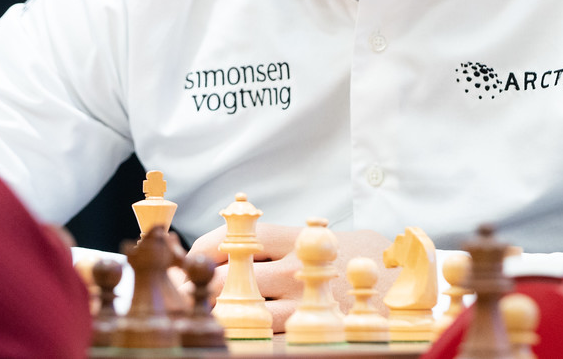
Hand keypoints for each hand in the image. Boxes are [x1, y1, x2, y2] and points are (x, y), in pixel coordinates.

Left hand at [187, 224, 395, 330]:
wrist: (380, 270)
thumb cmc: (329, 252)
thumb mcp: (297, 235)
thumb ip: (261, 242)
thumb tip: (208, 251)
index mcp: (283, 235)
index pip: (227, 240)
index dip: (199, 253)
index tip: (183, 262)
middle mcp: (291, 262)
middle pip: (231, 275)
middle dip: (201, 285)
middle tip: (182, 293)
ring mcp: (301, 294)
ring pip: (246, 305)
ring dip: (220, 310)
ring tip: (202, 312)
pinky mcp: (309, 319)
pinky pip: (267, 327)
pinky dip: (246, 326)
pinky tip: (236, 325)